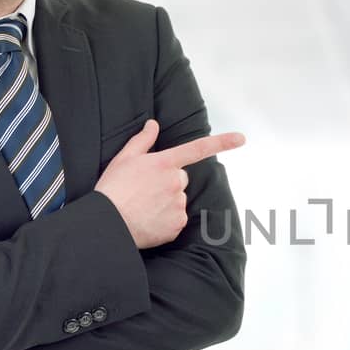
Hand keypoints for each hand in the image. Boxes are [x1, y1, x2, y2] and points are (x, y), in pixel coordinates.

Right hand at [94, 120, 245, 248]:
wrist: (107, 223)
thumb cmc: (113, 189)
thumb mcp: (124, 159)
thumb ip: (142, 140)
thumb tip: (153, 124)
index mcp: (164, 163)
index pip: (198, 149)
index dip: (222, 142)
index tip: (242, 139)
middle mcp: (175, 182)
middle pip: (181, 178)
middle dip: (168, 182)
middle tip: (145, 190)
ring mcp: (178, 204)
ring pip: (178, 199)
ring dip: (166, 201)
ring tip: (143, 206)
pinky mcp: (177, 224)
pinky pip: (176, 219)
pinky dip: (165, 220)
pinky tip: (148, 219)